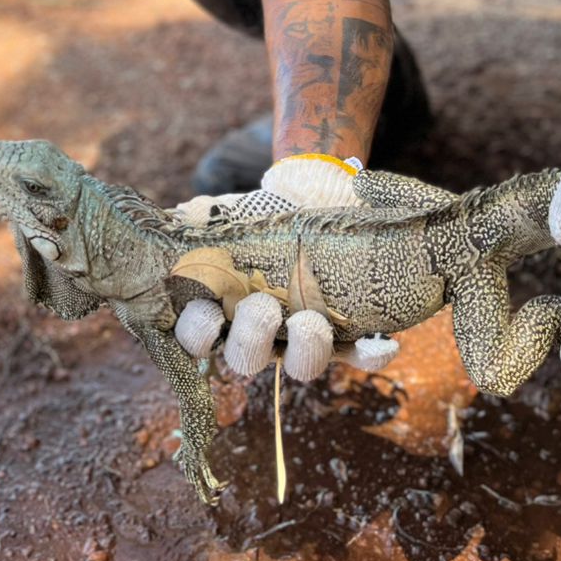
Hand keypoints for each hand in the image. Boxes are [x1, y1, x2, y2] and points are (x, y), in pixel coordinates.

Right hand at [172, 154, 395, 380]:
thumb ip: (189, 221)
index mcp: (218, 310)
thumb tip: (177, 221)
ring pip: (301, 365)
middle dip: (253, 337)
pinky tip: (384, 346)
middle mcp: (258, 333)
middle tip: (263, 306)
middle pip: (246, 359)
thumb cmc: (250, 212)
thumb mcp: (215, 212)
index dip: (199, 333)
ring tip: (312, 320)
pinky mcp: (343, 331)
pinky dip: (370, 355)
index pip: (196, 339)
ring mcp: (299, 336)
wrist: (304, 195)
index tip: (208, 310)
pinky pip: (357, 355)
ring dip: (307, 349)